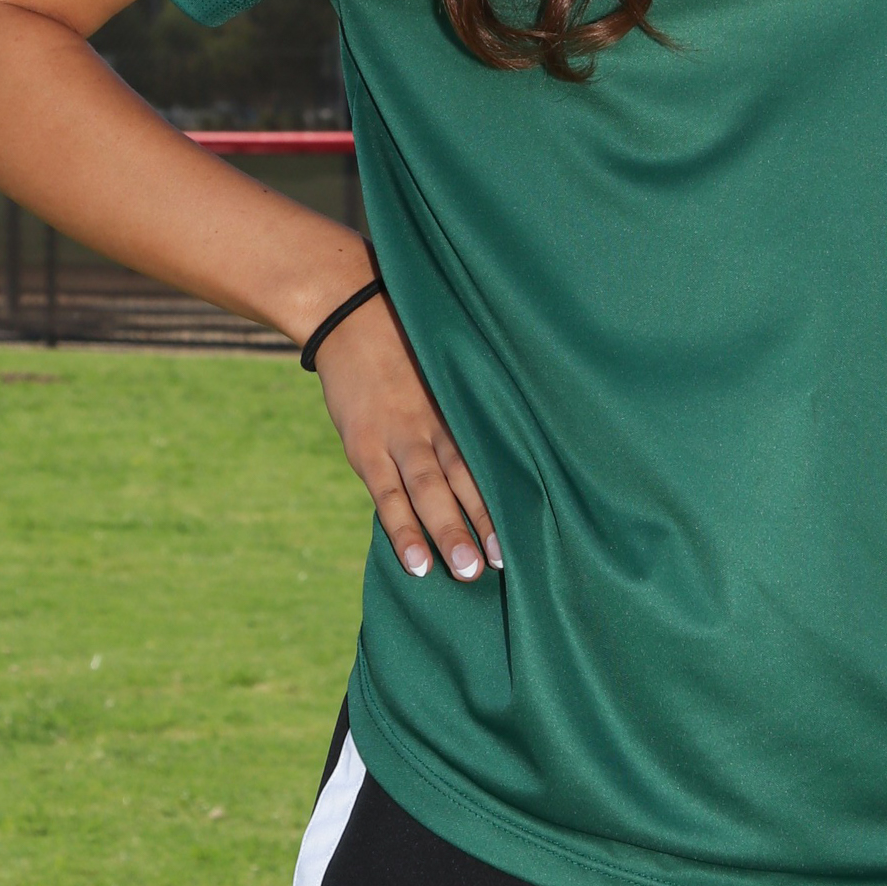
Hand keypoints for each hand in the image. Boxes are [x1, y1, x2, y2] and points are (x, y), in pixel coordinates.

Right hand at [311, 292, 498, 584]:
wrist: (348, 313)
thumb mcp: (447, 365)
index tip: (537, 528)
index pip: (493, 456)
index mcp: (461, 405)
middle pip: (469, 478)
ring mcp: (399, 436)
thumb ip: (467, 404)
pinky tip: (417, 563)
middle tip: (507, 563)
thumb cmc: (406, 342)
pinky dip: (402, 530)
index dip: (511, 493)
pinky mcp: (365, 445)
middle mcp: (437, 423)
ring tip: (468, 573)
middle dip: (487, 521)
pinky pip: (387, 496)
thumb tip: (501, 442)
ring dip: (450, 532)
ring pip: (431, 492)